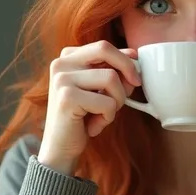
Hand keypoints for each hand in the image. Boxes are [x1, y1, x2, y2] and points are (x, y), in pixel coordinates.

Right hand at [38, 40, 140, 174]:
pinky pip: (107, 103)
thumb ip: (113, 70)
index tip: (134, 76)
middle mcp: (61, 63)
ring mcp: (62, 79)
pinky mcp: (67, 98)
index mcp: (67, 57)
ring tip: (104, 114)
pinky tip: (94, 126)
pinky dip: (108, 117)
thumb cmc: (83, 118)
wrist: (61, 148)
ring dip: (117, 101)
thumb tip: (134, 55)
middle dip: (127, 68)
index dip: (125, 59)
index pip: (103, 46)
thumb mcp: (100, 90)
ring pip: (111, 79)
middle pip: (105, 50)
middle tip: (135, 86)